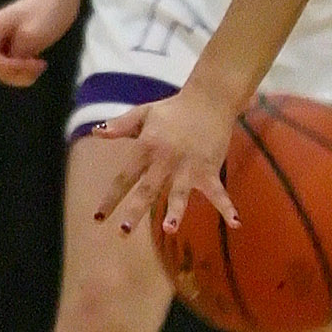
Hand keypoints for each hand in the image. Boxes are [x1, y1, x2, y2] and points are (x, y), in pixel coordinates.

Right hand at [0, 0, 83, 86]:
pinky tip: (39, 66)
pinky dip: (25, 69)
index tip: (28, 64)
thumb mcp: (34, 33)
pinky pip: (15, 63)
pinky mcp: (19, 43)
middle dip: (13, 72)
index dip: (6, 66)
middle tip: (36, 69)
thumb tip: (13, 64)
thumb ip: (19, 51)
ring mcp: (7, 39)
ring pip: (4, 67)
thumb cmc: (50, 11)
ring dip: (19, 74)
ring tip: (39, 69)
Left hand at [93, 83, 239, 234]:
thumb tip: (96, 133)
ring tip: (169, 229)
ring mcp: (190, 166)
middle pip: (148, 189)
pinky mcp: (210, 169)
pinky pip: (218, 192)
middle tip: (123, 231)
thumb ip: (120, 125)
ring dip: (175, 211)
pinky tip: (235, 223)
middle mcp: (167, 160)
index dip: (111, 198)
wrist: (210, 99)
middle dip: (135, 211)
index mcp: (147, 147)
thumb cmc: (174, 109)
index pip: (125, 177)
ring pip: (180, 193)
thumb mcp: (144, 113)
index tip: (98, 218)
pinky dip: (227, 207)